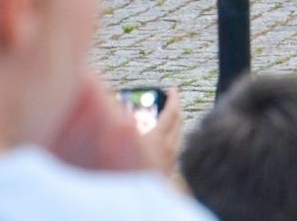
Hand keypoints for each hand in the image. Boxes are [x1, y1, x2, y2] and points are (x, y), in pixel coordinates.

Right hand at [47, 76, 182, 178]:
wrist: (134, 207)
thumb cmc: (122, 173)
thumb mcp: (119, 139)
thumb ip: (118, 119)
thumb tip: (118, 103)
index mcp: (157, 140)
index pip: (171, 113)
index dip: (172, 99)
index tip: (172, 88)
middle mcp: (166, 152)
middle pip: (178, 126)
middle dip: (175, 111)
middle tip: (170, 102)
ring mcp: (166, 166)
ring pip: (177, 141)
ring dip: (173, 128)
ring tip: (165, 122)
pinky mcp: (163, 178)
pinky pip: (172, 154)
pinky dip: (168, 145)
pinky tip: (157, 148)